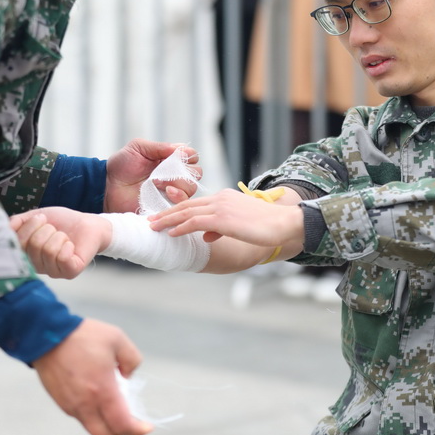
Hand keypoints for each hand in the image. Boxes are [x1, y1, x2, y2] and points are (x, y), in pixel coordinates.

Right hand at [11, 207, 109, 278]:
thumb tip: (6, 228)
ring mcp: (53, 272)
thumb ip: (17, 222)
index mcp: (26, 255)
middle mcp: (37, 267)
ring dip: (59, 236)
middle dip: (46, 229)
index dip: (28, 227)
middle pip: (32, 246)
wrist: (87, 223)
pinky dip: (68, 244)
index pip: (17, 244)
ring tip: (64, 237)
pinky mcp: (70, 272)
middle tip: (54, 228)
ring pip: (48, 250)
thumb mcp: (35, 216)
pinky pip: (63, 257)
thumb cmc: (62, 222)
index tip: (41, 219)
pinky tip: (71, 246)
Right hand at [33, 318, 152, 434]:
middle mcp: (85, 405)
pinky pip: (81, 417)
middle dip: (120, 434)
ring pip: (92, 429)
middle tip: (128, 418)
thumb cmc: (83, 336)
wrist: (46, 334)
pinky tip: (94, 392)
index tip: (147, 426)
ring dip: (105, 422)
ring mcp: (71, 405)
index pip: (122, 425)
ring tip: (110, 399)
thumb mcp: (117, 339)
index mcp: (102, 391)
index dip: (138, 430)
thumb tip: (128, 376)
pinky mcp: (61, 401)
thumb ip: (132, 359)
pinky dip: (92, 412)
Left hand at [104, 139, 199, 212]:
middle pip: (196, 173)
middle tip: (164, 171)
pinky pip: (182, 204)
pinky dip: (178, 197)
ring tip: (159, 183)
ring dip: (179, 184)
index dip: (189, 155)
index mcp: (169, 160)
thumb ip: (159, 147)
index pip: (192, 156)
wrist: (107, 186)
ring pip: (191, 188)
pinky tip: (166, 193)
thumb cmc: (121, 165)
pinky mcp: (166, 206)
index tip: (178, 155)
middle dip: (184, 171)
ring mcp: (171, 192)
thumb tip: (181, 149)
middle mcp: (174, 176)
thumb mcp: (138, 148)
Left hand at [149, 188, 304, 246]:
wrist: (283, 223)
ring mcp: (221, 207)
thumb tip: (207, 235)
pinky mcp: (223, 219)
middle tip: (150, 220)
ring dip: (168, 220)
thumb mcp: (239, 226)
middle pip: (186, 205)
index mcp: (224, 198)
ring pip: (187, 212)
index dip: (177, 209)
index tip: (163, 216)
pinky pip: (196, 222)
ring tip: (154, 227)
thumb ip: (221, 228)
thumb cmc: (266, 226)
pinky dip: (181, 227)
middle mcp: (220, 199)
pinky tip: (171, 233)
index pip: (195, 203)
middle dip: (166, 213)